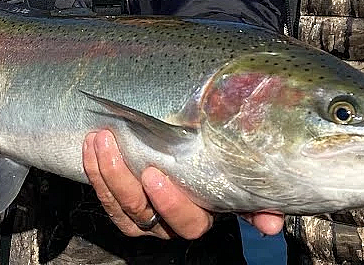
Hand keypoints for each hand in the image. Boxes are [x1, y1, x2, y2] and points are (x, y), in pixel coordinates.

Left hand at [81, 130, 284, 239]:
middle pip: (143, 214)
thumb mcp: (239, 187)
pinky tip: (90, 146)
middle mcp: (168, 225)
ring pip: (119, 206)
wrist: (194, 167)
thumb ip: (256, 204)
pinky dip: (94, 172)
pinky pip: (104, 197)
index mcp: (200, 218)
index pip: (186, 222)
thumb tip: (274, 225)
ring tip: (98, 138)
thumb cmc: (221, 175)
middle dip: (124, 182)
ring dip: (104, 172)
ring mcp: (143, 218)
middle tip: (114, 148)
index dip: (170, 203)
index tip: (154, 175)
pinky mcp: (123, 208)